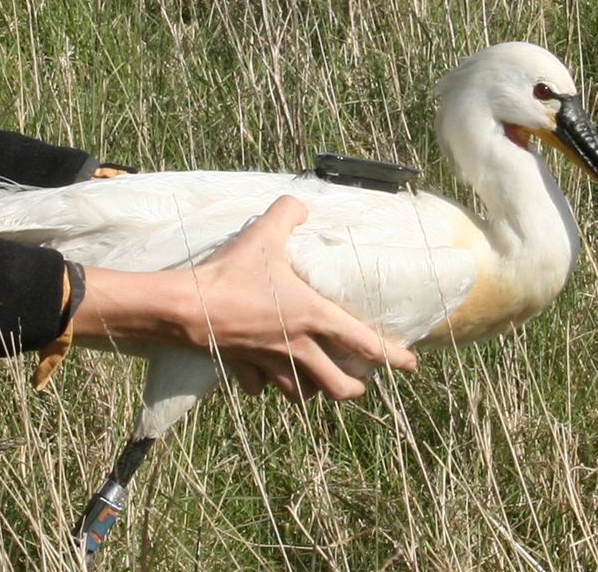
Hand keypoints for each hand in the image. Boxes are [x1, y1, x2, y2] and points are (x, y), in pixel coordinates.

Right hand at [70, 196, 417, 401]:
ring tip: (316, 382)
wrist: (185, 308)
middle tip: (358, 382)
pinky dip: (266, 385)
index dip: (393, 357)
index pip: (365, 344)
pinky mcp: (244, 370)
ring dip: (312, 390)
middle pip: (338, 387)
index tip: (412, 365)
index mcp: (313, 317)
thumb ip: (287, 215)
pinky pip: (261, 387)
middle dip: (353, 389)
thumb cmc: (230, 274)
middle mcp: (298, 347)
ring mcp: (271, 363)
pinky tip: (265, 378)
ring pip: (301, 394)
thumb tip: (300, 204)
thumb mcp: (263, 236)